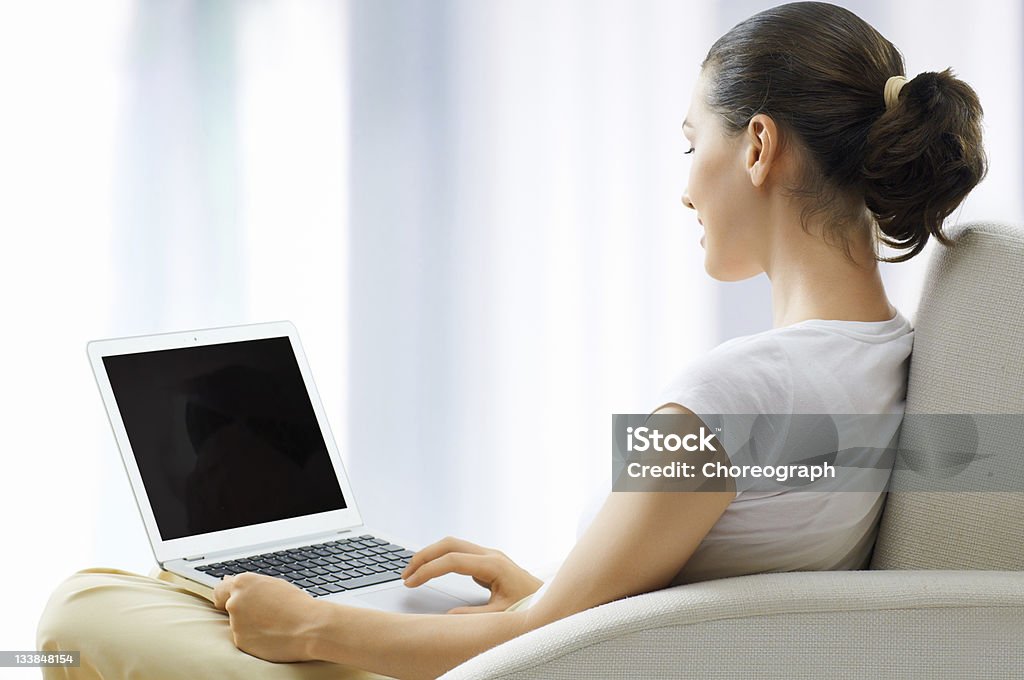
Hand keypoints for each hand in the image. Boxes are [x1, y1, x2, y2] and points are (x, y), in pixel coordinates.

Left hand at [211, 572, 324, 661]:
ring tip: (274, 624)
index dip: (225, 597)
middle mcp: (235, 602)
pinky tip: (272, 635)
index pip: (220, 590)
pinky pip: (245, 639)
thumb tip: (233, 584)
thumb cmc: (297, 605)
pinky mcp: (240, 642)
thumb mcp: (275, 586)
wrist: (309, 628)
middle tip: (265, 614)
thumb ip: (251, 586)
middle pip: (231, 608)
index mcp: (243, 583)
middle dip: (244, 612)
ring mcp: (236, 623)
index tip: (228, 601)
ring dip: (251, 626)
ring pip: (239, 625)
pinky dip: (255, 639)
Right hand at [401, 536, 542, 613]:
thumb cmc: (530, 607)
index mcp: (493, 565)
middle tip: (406, 573)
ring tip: (414, 571)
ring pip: (453, 546)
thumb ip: (473, 617)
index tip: (412, 582)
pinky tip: (432, 570)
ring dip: (431, 555)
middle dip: (424, 556)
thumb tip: (447, 617)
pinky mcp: (488, 562)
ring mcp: (489, 556)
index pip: (453, 561)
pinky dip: (441, 559)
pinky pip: (459, 553)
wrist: (550, 602)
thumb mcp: (501, 616)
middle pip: (450, 544)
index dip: (429, 570)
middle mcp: (491, 555)